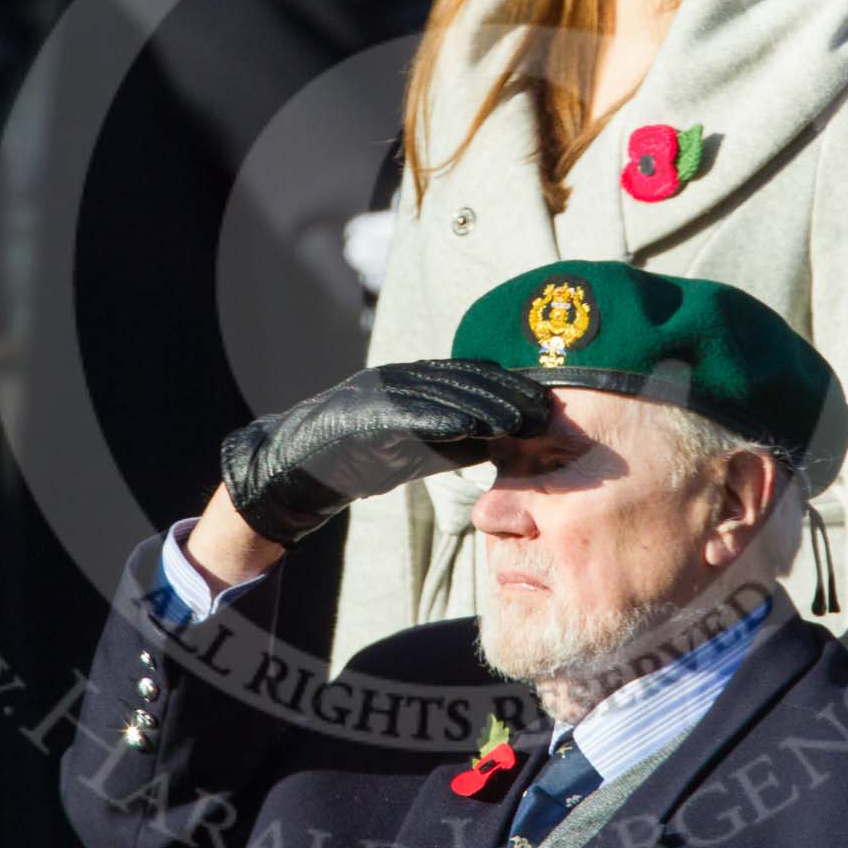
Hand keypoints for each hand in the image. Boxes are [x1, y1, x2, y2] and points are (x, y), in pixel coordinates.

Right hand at [220, 359, 553, 546]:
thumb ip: (460, 438)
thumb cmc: (364, 459)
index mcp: (414, 381)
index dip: (510, 387)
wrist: (300, 470)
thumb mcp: (422, 447)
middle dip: (507, 394)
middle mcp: (399, 378)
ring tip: (520, 421)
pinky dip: (437, 420)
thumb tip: (508, 440)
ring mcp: (378, 392)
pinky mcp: (360, 413)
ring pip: (440, 394)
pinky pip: (404, 415)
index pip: (471, 377)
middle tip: (545, 411)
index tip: (547, 403)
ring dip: (484, 407)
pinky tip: (468, 429)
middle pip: (462, 380)